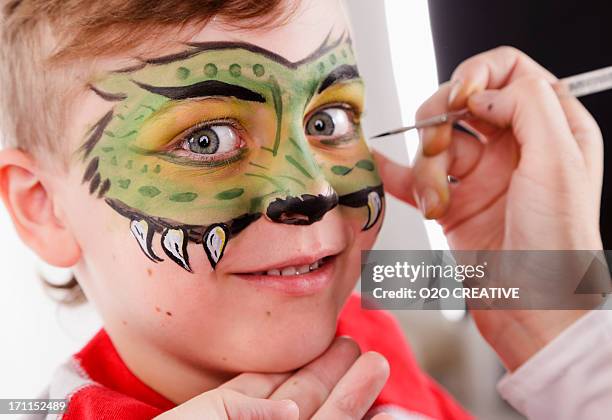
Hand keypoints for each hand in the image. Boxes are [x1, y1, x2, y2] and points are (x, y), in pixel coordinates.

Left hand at [154, 337, 390, 418]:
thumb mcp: (200, 419)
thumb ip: (240, 405)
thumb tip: (289, 407)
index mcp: (232, 417)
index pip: (274, 388)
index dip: (305, 367)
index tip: (333, 345)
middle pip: (306, 401)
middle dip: (334, 374)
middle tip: (360, 346)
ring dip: (352, 397)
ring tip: (375, 364)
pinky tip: (382, 414)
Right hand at [375, 46, 603, 369]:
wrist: (534, 309)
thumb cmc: (560, 246)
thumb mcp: (560, 163)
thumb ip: (528, 107)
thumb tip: (483, 92)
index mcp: (551, 127)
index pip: (508, 71)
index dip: (478, 76)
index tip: (462, 101)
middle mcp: (514, 147)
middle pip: (461, 103)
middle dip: (440, 121)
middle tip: (437, 146)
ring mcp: (481, 176)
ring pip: (435, 143)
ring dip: (425, 166)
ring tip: (434, 199)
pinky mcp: (454, 204)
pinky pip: (416, 178)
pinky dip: (396, 174)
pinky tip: (378, 168)